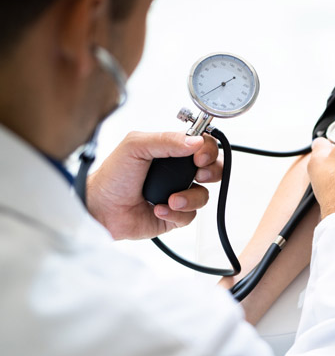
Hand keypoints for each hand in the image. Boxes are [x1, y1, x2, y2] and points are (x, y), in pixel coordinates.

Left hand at [86, 131, 222, 239]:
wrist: (100, 209)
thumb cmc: (112, 176)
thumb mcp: (135, 146)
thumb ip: (166, 140)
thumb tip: (196, 141)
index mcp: (171, 151)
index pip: (203, 145)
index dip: (208, 149)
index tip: (199, 156)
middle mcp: (178, 172)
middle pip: (213, 169)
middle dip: (212, 171)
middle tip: (199, 174)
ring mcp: (178, 193)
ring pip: (204, 195)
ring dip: (190, 197)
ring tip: (171, 199)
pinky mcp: (175, 215)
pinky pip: (190, 216)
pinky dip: (176, 213)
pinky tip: (158, 209)